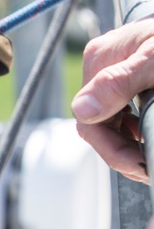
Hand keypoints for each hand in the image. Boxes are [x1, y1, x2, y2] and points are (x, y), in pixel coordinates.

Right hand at [72, 20, 153, 182]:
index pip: (89, 121)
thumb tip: (82, 110)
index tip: (141, 166)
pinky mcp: (130, 75)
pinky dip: (135, 129)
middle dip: (121, 151)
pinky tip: (147, 139)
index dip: (113, 150)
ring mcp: (114, 71)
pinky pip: (124, 111)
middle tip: (147, 169)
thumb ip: (119, 83)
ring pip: (110, 120)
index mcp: (100, 60)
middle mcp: (101, 66)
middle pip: (97, 123)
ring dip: (128, 144)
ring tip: (147, 159)